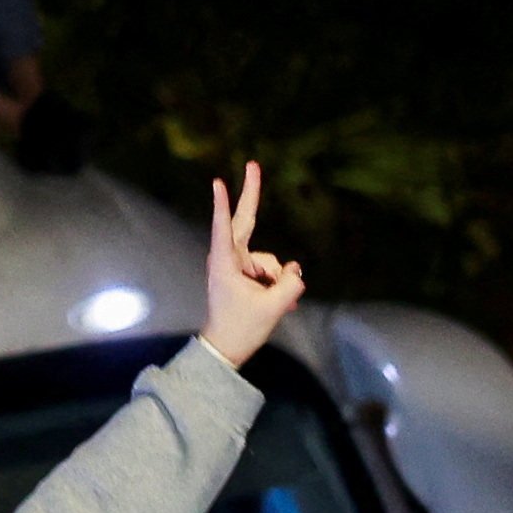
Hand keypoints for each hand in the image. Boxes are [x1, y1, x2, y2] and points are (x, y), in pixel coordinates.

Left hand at [200, 163, 307, 369]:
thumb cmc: (242, 327)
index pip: (225, 227)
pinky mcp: (244, 274)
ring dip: (277, 279)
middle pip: (244, 221)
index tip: (218, 181)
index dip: (224, 204)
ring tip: (271, 304)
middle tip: (253, 163)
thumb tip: (295, 269)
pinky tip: (278, 305)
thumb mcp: (273, 307)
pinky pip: (269, 271)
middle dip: (251, 193)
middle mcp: (228, 258)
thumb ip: (290, 283)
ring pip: (268, 260)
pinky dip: (276, 285)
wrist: (226, 348)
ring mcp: (237, 265)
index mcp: (225, 263)